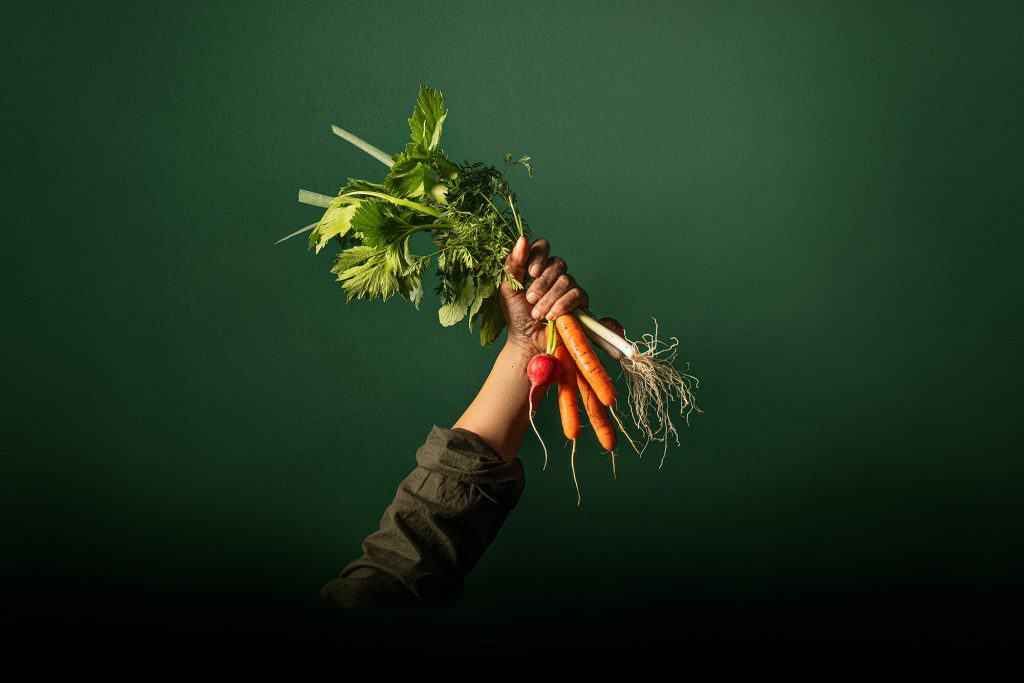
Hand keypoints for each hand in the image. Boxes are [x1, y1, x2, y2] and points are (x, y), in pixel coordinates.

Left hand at [498, 236, 588, 353]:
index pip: (542, 246)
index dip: (538, 256)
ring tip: (537, 314)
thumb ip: (513, 264)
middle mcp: (554, 273)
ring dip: (549, 298)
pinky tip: (552, 316)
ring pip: (566, 280)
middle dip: (541, 283)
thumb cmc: (516, 314)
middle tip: (530, 299)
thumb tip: (523, 239)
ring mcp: (568, 286)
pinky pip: (577, 294)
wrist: (527, 340)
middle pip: (557, 263)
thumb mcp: (508, 289)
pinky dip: (563, 305)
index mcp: (536, 266)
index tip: (531, 272)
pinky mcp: (580, 301)